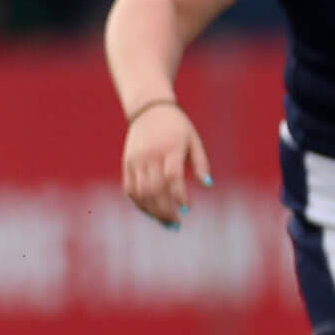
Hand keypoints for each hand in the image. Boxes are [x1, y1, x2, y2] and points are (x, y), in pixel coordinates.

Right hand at [121, 101, 210, 227]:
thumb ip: (201, 163)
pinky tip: (150, 211)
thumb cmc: (177, 126)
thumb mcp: (194, 140)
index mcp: (169, 149)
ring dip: (152, 210)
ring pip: (140, 192)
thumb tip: (207, 186)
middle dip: (165, 210)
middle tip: (176, 224)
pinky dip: (139, 203)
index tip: (187, 208)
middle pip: (154, 189)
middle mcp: (150, 155)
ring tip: (165, 222)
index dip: (179, 196)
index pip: (171, 177)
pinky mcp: (127, 163)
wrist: (149, 110)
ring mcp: (136, 160)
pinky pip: (129, 188)